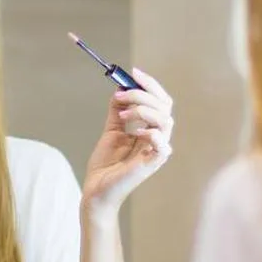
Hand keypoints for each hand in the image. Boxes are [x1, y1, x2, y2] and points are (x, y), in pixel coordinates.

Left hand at [81, 69, 174, 215]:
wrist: (96, 188)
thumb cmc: (105, 164)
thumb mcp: (112, 129)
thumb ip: (118, 110)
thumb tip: (120, 86)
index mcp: (150, 129)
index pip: (160, 100)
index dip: (150, 85)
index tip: (133, 72)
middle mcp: (157, 138)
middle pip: (164, 106)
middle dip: (143, 94)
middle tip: (120, 95)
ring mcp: (156, 151)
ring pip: (165, 120)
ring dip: (143, 110)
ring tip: (122, 116)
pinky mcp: (152, 164)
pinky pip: (163, 144)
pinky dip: (150, 132)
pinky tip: (134, 132)